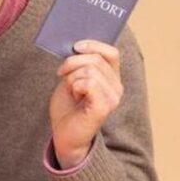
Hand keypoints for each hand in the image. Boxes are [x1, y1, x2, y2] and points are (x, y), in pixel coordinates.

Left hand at [49, 40, 123, 168]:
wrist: (64, 135)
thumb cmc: (68, 107)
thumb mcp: (72, 79)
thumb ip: (79, 64)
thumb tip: (77, 45)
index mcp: (111, 79)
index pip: (111, 53)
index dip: (93, 45)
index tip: (75, 46)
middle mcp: (117, 88)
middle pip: (96, 59)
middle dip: (72, 63)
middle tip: (62, 75)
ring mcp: (113, 98)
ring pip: (90, 70)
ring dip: (72, 77)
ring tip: (71, 91)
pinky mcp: (104, 107)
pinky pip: (89, 83)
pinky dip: (75, 86)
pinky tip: (74, 96)